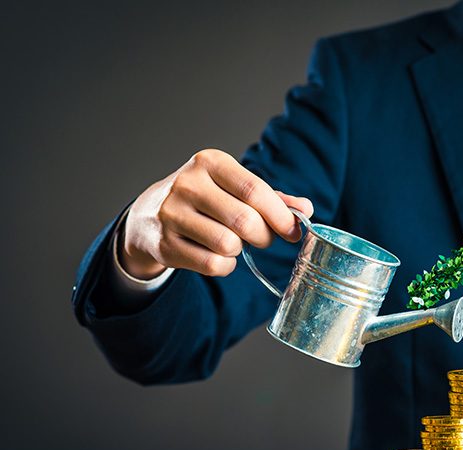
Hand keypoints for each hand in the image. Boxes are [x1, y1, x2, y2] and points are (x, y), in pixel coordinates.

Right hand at [120, 149, 313, 278]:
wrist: (148, 215)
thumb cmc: (206, 199)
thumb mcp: (234, 188)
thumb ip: (273, 199)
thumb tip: (306, 210)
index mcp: (210, 162)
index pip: (255, 191)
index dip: (281, 215)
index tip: (294, 231)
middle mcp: (188, 184)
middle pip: (245, 221)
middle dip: (264, 237)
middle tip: (263, 239)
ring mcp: (172, 214)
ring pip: (229, 245)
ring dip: (240, 250)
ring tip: (232, 241)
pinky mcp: (164, 244)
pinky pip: (212, 264)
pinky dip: (224, 266)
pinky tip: (217, 255)